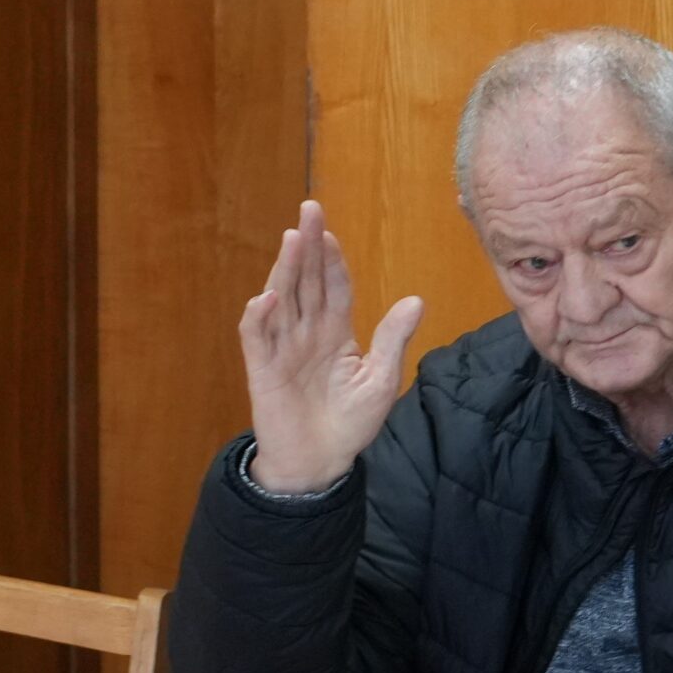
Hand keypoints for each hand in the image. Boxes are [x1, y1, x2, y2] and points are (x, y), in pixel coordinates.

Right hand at [240, 200, 424, 491]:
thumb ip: (393, 339)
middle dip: (308, 246)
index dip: (333, 259)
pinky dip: (259, 317)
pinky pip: (257, 338)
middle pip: (305, 281)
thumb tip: (415, 300)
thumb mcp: (381, 380)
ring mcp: (283, 348)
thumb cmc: (350, 425)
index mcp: (335, 333)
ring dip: (285, 269)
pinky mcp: (263, 370)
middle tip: (309, 209)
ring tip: (292, 238)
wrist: (321, 464)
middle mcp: (306, 333)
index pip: (333, 287)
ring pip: (282, 299)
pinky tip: (267, 297)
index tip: (332, 231)